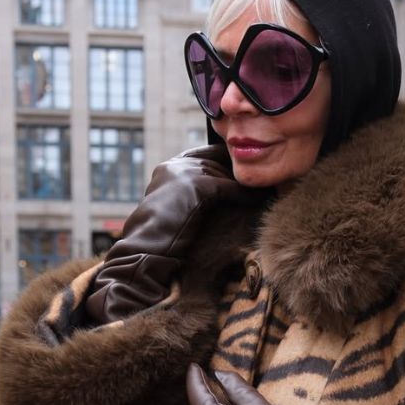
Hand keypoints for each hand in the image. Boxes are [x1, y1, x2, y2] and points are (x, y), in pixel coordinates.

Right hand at [84, 145, 253, 323]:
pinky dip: (243, 195)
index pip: (202, 155)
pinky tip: (255, 202)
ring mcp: (183, 173)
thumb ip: (188, 194)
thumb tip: (214, 196)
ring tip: (261, 192)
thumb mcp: (171, 208)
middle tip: (257, 181)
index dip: (222, 162)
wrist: (144, 249)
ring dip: (243, 184)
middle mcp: (173, 166)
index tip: (238, 173)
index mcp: (166, 169)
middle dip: (236, 172)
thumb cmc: (155, 238)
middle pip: (216, 160)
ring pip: (224, 173)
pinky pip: (228, 187)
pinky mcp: (195, 185)